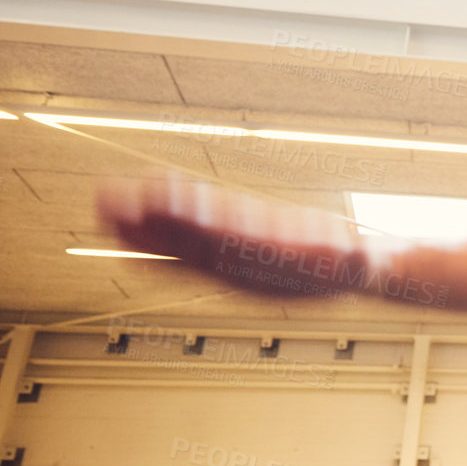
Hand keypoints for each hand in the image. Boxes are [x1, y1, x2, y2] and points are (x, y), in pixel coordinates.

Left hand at [96, 176, 392, 303]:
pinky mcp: (226, 246)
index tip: (158, 203)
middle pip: (183, 246)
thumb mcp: (358, 264)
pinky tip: (145, 191)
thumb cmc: (352, 265)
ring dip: (141, 220)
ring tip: (109, 194)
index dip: (184, 227)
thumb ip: (352, 260)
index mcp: (261, 272)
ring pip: (177, 241)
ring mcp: (227, 260)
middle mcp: (236, 270)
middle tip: (109, 200)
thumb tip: (358, 255)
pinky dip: (164, 216)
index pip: (216, 248)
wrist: (347, 274)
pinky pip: (187, 237)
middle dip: (146, 224)